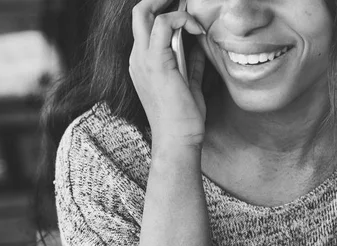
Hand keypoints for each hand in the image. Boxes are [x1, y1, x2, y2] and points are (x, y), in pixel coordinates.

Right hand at [130, 0, 207, 147]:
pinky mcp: (156, 62)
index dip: (163, 12)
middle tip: (183, 0)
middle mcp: (137, 59)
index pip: (144, 26)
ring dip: (173, 7)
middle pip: (139, 12)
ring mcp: (143, 60)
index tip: (186, 13)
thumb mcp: (189, 85)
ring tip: (193, 16)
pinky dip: (182, 19)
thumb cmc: (183, 119)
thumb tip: (199, 45)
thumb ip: (191, 64)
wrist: (177, 140)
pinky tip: (197, 30)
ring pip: (145, 12)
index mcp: (142, 64)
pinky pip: (164, 24)